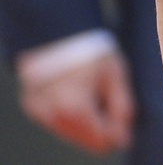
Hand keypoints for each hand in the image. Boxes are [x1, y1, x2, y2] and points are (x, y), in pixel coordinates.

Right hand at [18, 48, 134, 153]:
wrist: (56, 28)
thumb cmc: (90, 50)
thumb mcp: (115, 73)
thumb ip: (122, 106)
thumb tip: (124, 134)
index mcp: (78, 109)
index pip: (102, 140)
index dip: (117, 130)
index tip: (123, 114)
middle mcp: (56, 117)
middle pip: (86, 139)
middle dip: (101, 125)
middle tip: (106, 96)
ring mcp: (42, 114)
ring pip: (70, 132)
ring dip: (84, 121)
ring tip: (89, 88)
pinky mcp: (33, 108)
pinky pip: (56, 121)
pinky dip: (67, 113)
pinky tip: (74, 90)